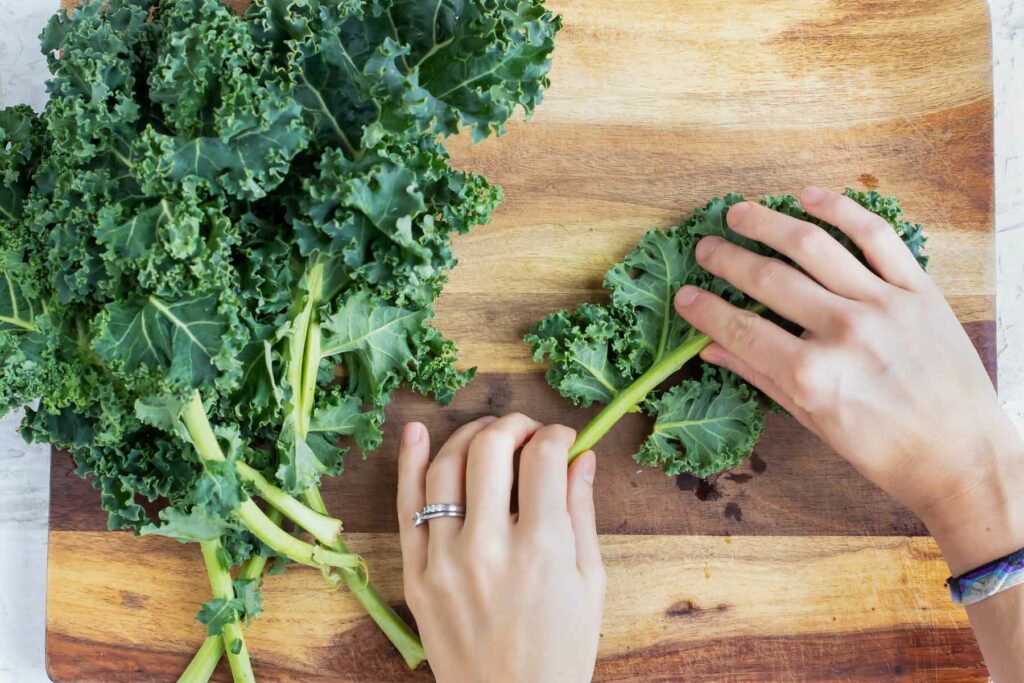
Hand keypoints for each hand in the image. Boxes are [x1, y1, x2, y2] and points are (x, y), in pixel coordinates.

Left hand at [396, 414, 605, 682]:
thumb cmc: (561, 651)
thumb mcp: (590, 583)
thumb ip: (581, 513)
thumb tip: (581, 457)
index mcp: (542, 548)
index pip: (543, 458)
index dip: (556, 436)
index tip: (562, 439)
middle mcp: (489, 547)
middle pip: (492, 450)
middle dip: (514, 425)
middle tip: (527, 430)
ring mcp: (444, 560)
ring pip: (445, 468)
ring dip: (469, 436)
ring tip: (488, 432)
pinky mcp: (416, 575)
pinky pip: (406, 507)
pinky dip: (408, 462)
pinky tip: (416, 431)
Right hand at [672, 187, 1023, 574]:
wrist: (963, 457)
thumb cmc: (885, 450)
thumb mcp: (813, 422)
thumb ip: (761, 377)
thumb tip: (711, 351)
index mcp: (812, 375)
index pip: (740, 329)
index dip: (704, 309)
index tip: (683, 295)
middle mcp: (843, 332)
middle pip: (768, 279)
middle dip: (726, 259)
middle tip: (705, 248)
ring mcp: (883, 304)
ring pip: (813, 246)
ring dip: (768, 223)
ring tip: (739, 213)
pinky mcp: (918, 289)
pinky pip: (876, 237)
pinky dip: (841, 211)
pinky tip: (809, 197)